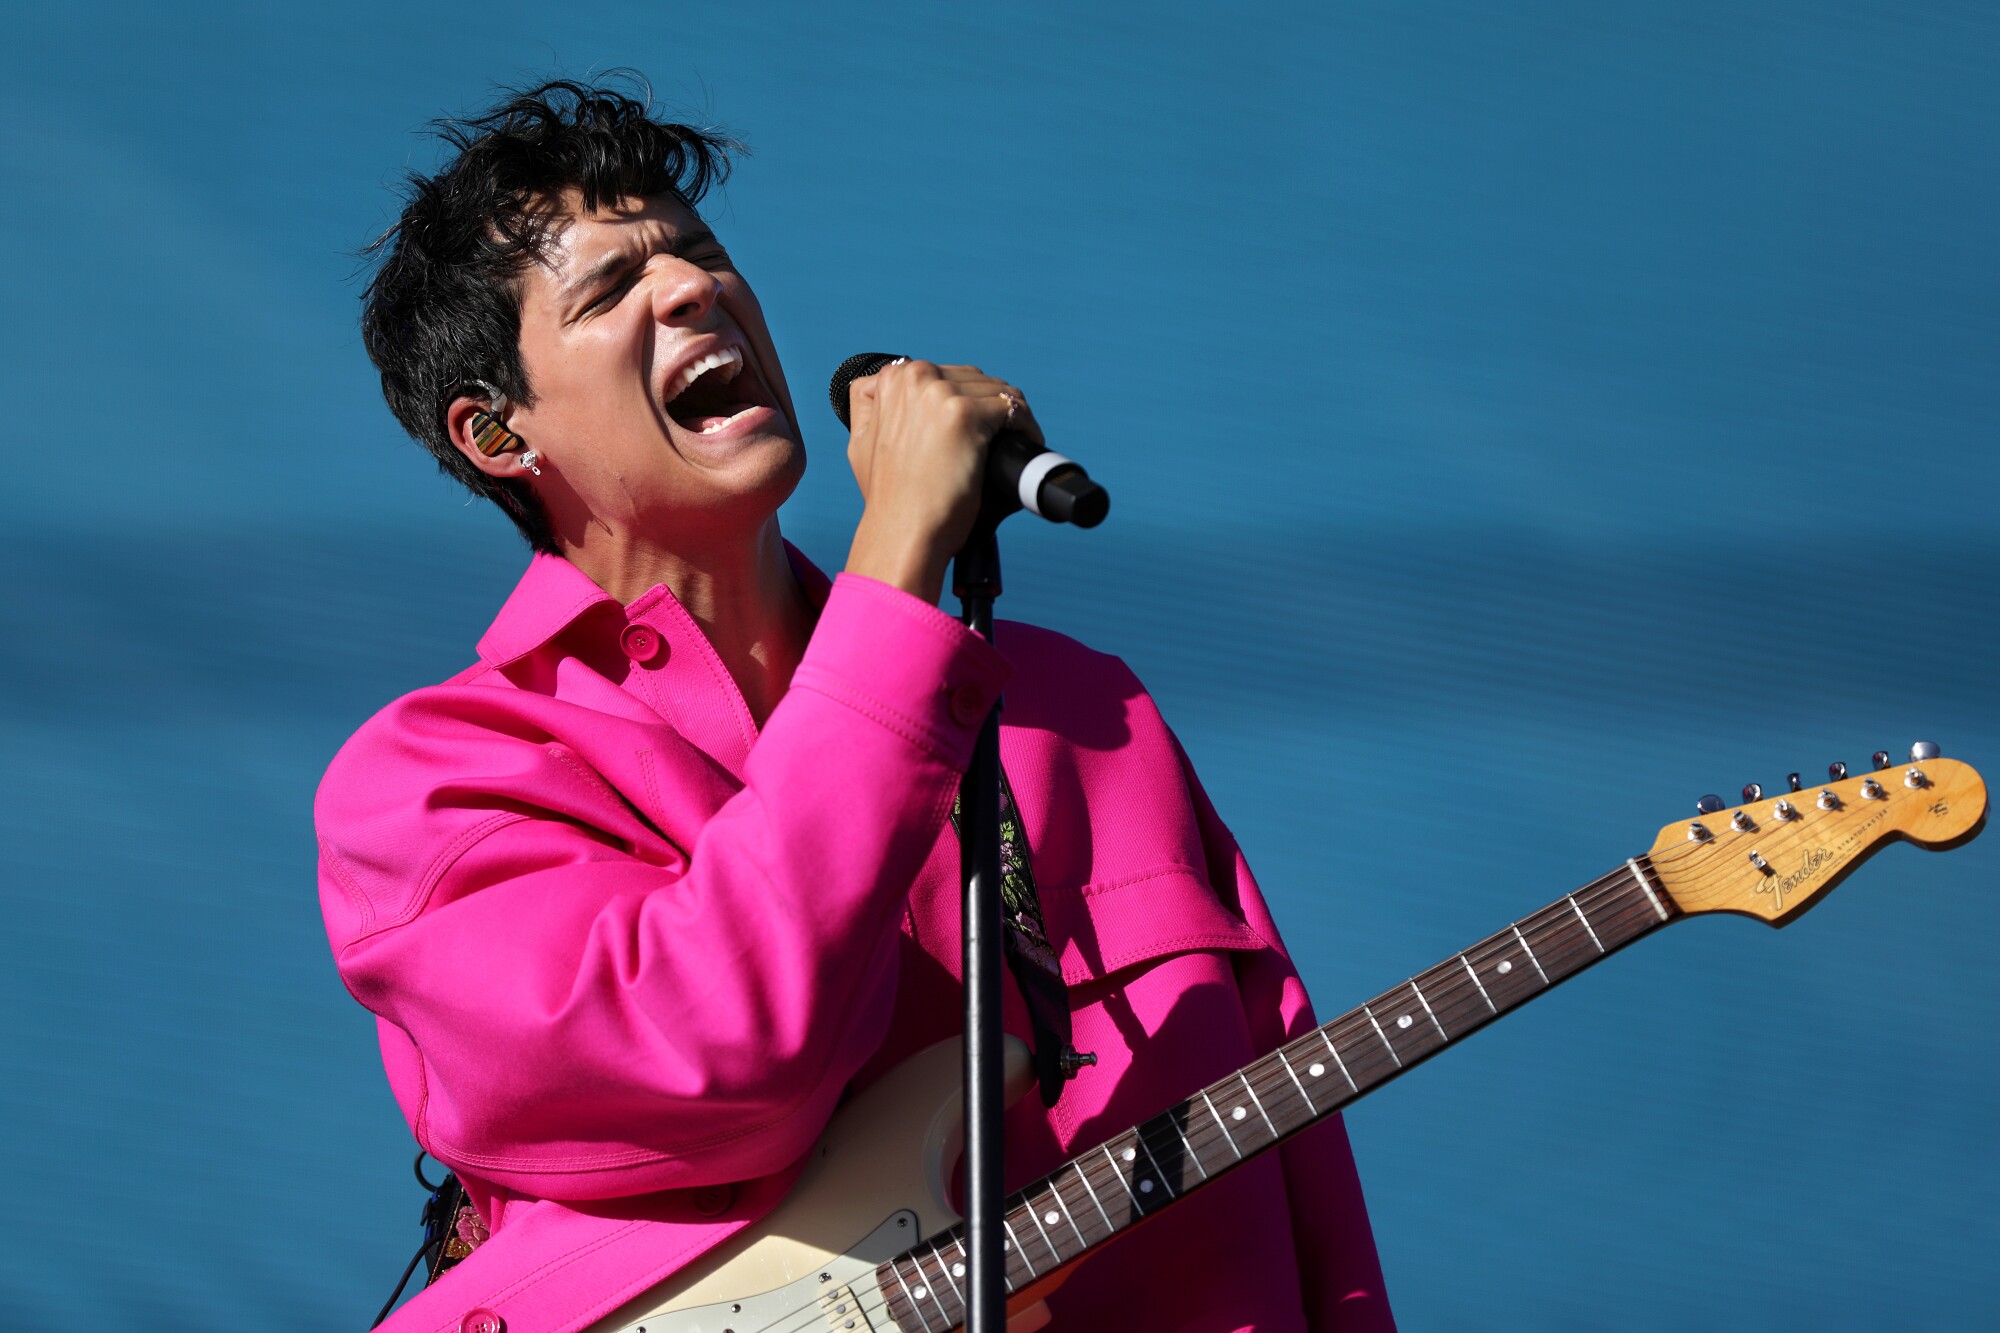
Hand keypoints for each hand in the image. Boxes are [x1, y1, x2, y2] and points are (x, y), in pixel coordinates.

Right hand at [842, 359, 1042, 604]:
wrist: (902, 532)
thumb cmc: (891, 501)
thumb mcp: (864, 443)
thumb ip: (878, 410)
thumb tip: (908, 403)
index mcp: (891, 377)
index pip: (949, 376)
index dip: (971, 401)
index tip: (983, 428)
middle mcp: (913, 376)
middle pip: (975, 381)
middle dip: (992, 409)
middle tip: (1004, 441)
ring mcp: (938, 392)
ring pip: (997, 392)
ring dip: (1012, 419)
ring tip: (1016, 446)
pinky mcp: (964, 412)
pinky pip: (1013, 408)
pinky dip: (1026, 428)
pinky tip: (1026, 446)